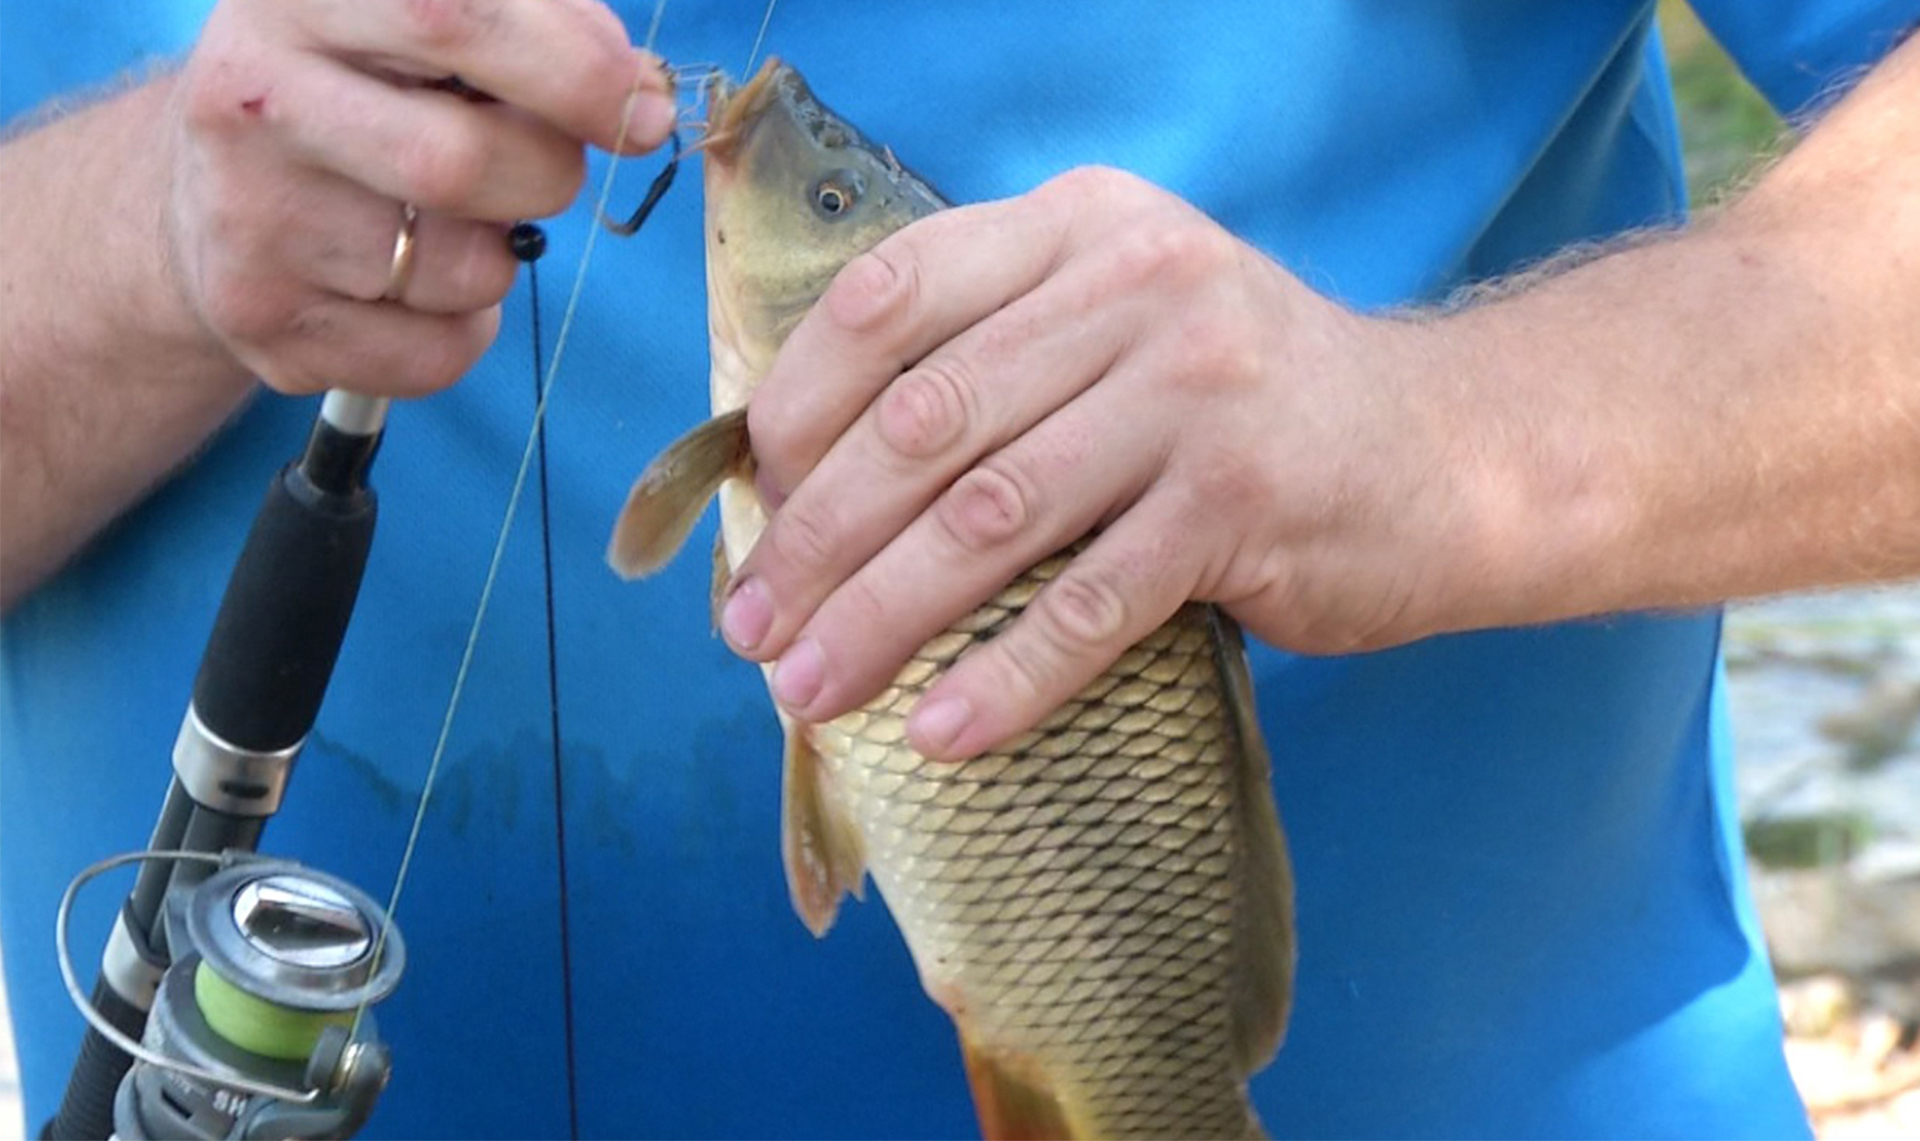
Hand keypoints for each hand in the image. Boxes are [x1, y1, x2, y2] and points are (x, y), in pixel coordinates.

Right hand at [166, 0, 673, 395]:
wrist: (209, 190)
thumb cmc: (362, 88)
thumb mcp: (419, 18)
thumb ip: (534, 26)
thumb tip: (638, 93)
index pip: (450, 17)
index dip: (572, 70)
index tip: (641, 111)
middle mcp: (254, 100)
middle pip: (459, 163)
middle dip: (546, 175)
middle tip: (541, 166)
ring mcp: (250, 217)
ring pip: (464, 271)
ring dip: (501, 255)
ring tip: (448, 220)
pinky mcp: (264, 318)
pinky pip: (440, 353)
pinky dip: (468, 328)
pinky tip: (418, 283)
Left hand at [719, 167, 1497, 759]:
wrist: (1450, 449)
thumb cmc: (1252, 407)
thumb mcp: (1128, 327)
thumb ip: (1000, 361)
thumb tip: (818, 489)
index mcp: (1081, 228)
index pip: (891, 294)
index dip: (798, 406)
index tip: (755, 503)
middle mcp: (1135, 284)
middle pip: (925, 421)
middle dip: (817, 540)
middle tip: (753, 630)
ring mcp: (1196, 390)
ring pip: (990, 517)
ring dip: (882, 618)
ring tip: (812, 691)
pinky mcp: (1244, 502)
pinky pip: (1091, 605)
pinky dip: (1006, 678)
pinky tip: (942, 732)